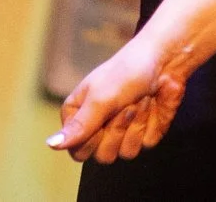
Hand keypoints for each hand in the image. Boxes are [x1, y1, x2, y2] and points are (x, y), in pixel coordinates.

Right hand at [49, 36, 185, 162]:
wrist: (165, 58)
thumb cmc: (127, 71)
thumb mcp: (100, 98)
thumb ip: (79, 126)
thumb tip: (50, 145)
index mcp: (78, 118)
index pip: (78, 152)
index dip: (92, 139)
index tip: (101, 116)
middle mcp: (98, 128)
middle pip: (102, 156)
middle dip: (116, 129)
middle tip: (124, 104)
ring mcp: (123, 132)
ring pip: (125, 153)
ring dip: (136, 124)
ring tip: (138, 100)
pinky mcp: (146, 132)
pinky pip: (146, 144)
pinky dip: (151, 123)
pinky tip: (152, 104)